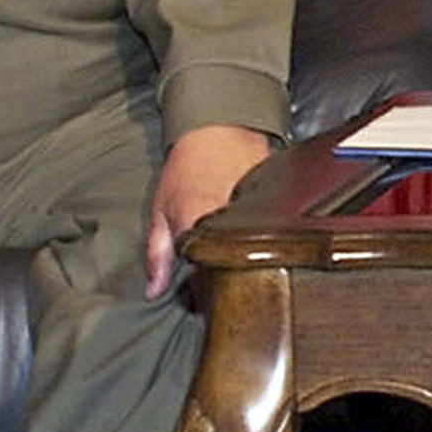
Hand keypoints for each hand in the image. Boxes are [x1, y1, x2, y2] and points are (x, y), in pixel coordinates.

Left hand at [146, 123, 273, 297]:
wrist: (221, 129)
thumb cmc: (186, 168)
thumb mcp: (161, 210)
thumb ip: (157, 254)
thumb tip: (153, 291)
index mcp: (202, 232)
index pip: (206, 288)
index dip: (204, 300)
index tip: (200, 302)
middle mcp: (234, 229)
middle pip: (236, 277)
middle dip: (227, 286)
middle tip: (219, 285)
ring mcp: (259, 220)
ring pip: (256, 259)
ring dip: (247, 265)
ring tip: (237, 261)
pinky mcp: (277, 210)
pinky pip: (271, 238)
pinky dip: (263, 244)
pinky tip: (255, 239)